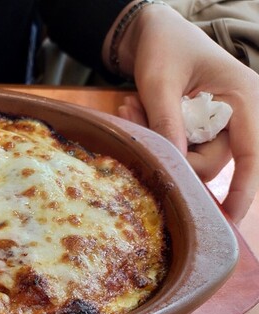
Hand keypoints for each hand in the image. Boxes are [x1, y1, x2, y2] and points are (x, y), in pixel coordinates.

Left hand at [107, 3, 258, 222]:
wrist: (153, 32)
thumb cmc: (164, 47)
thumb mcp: (160, 82)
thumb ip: (166, 122)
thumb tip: (172, 164)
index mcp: (243, 98)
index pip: (251, 154)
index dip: (244, 189)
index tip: (229, 218)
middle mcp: (237, 114)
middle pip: (208, 161)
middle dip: (169, 151)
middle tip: (132, 114)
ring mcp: (218, 122)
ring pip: (189, 156)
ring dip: (157, 140)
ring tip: (131, 106)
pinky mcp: (199, 126)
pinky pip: (179, 146)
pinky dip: (156, 135)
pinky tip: (136, 108)